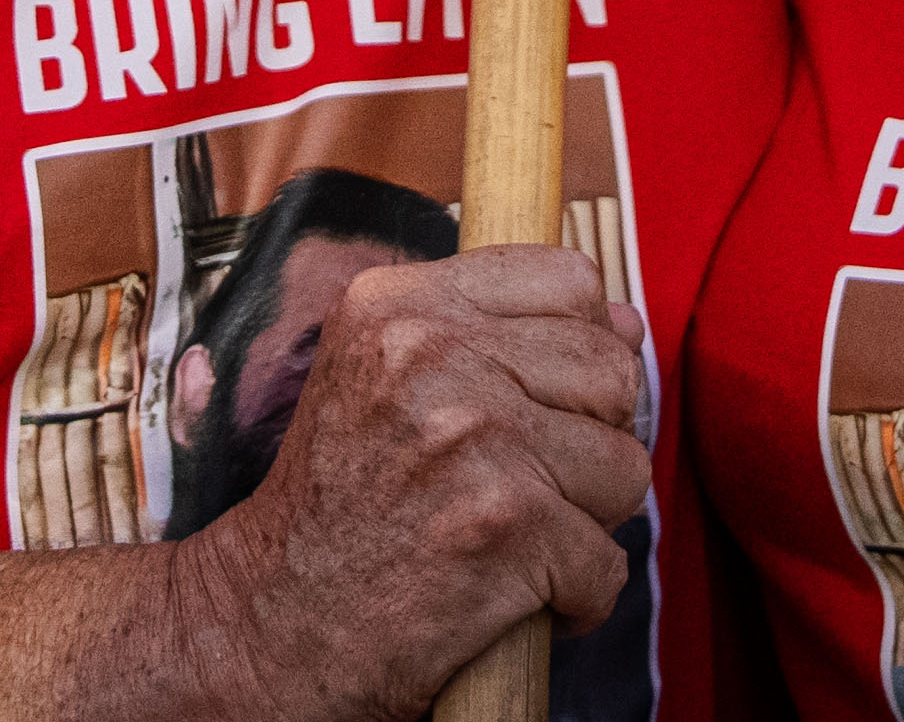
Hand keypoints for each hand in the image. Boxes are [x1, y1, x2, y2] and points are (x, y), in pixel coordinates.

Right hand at [168, 246, 650, 720]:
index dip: (578, 347)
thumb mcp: (385, 378)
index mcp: (398, 303)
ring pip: (624, 467)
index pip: (569, 280)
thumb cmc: (338, 505)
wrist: (271, 623)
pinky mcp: (505, 527)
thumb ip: (500, 335)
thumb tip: (632, 324)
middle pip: (612, 372)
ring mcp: (473, 438)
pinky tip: (518, 595)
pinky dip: (578, 599)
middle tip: (527, 483)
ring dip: (586, 521)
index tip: (539, 400)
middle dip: (591, 440)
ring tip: (518, 537)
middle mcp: (432, 355)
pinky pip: (608, 562)